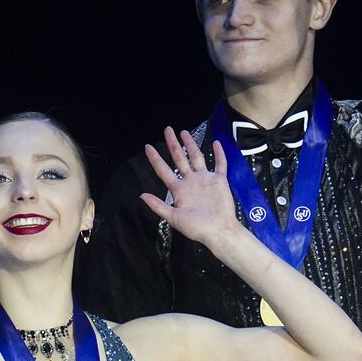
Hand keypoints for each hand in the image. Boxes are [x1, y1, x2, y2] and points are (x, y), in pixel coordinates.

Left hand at [140, 127, 239, 248]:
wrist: (219, 230)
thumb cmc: (196, 227)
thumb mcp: (174, 218)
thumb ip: (158, 205)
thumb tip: (141, 195)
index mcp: (178, 189)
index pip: (163, 170)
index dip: (155, 158)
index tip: (147, 147)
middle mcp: (190, 181)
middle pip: (180, 158)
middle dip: (173, 144)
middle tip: (167, 130)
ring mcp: (205, 179)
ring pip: (197, 157)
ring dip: (191, 144)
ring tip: (184, 132)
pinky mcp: (219, 180)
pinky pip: (219, 164)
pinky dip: (218, 153)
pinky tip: (215, 142)